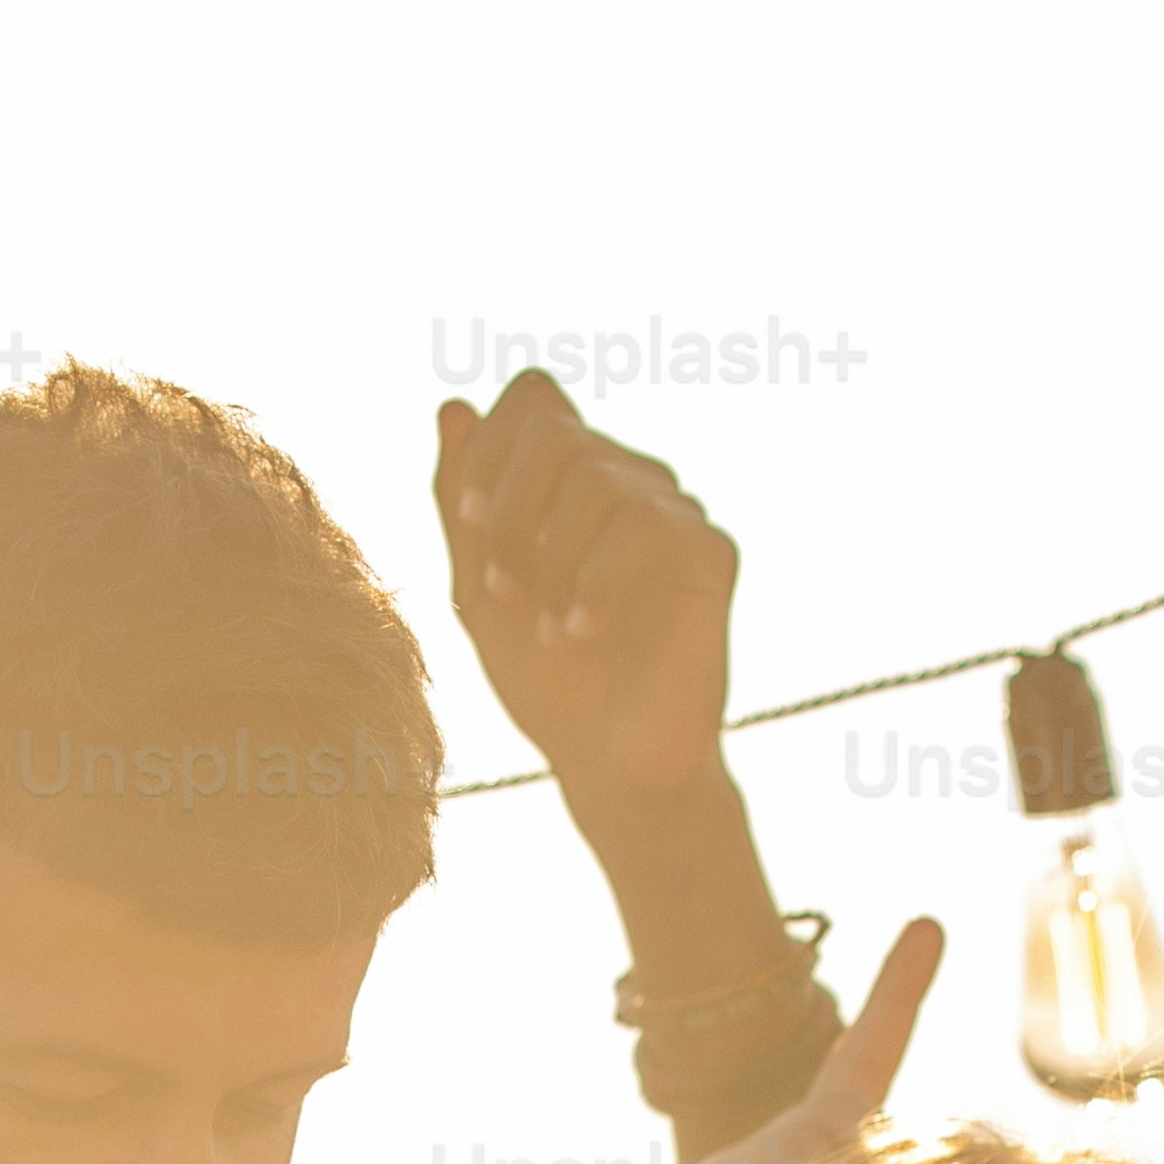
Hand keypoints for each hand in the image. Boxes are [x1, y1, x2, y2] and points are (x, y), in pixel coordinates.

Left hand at [429, 370, 745, 829]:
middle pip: (556, 431)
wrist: (610, 765)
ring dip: (550, 557)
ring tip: (545, 628)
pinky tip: (580, 631)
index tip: (469, 520)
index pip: (535, 398)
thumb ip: (463, 505)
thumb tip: (453, 408)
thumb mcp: (479, 588)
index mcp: (572, 480)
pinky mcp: (710, 553)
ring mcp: (673, 513)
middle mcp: (628, 481)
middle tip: (499, 590)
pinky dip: (597, 578)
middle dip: (510, 510)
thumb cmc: (548, 684)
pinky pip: (649, 521)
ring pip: (598, 475)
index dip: (492, 446)